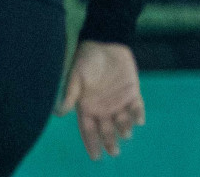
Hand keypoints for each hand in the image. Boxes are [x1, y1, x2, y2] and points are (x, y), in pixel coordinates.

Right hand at [56, 41, 145, 160]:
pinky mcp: (132, 90)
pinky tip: (140, 120)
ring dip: (124, 128)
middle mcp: (103, 107)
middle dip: (110, 141)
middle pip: (106, 129)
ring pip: (122, 120)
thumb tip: (59, 112)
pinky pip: (136, 105)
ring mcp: (118, 99)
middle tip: (115, 152)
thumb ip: (69, 94)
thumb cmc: (85, 60)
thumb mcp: (74, 76)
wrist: (104, 42)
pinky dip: (138, 113)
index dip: (91, 143)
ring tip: (126, 134)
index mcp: (87, 107)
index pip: (88, 130)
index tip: (96, 157)